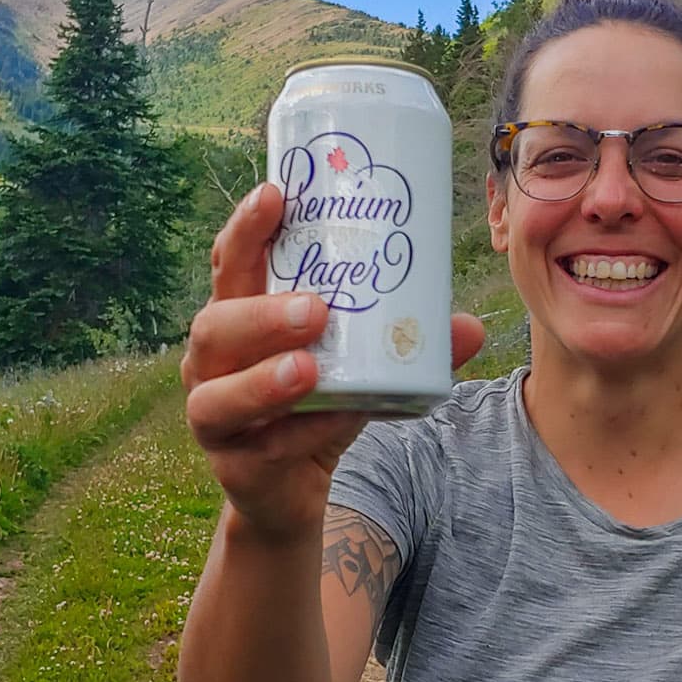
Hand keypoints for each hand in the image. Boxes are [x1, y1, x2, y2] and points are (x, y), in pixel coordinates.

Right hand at [181, 182, 484, 538]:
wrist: (292, 488)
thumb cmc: (319, 405)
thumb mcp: (362, 367)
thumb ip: (406, 346)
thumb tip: (468, 326)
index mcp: (238, 317)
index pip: (230, 264)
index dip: (246, 228)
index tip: (275, 193)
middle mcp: (213, 362)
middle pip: (214, 326)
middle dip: (261, 314)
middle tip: (316, 308)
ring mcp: (213, 414)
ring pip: (218, 394)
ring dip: (263, 381)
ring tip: (306, 369)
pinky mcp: (232, 464)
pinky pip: (262, 446)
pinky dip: (303, 432)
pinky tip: (332, 422)